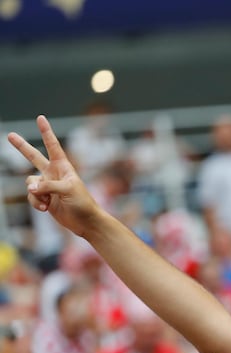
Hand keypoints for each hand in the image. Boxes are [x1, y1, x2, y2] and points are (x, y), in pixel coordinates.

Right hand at [7, 115, 100, 236]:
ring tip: (48, 202)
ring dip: (36, 194)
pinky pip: (31, 197)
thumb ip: (48, 186)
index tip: (41, 118)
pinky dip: (36, 203)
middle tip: (10, 135)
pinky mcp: (43, 198)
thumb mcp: (68, 190)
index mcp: (63, 167)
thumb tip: (31, 188)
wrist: (85, 222)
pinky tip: (46, 209)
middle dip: (22, 147)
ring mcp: (47, 186)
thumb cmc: (83, 203)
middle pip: (33, 157)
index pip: (53, 146)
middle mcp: (53, 173)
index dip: (46, 132)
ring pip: (30, 184)